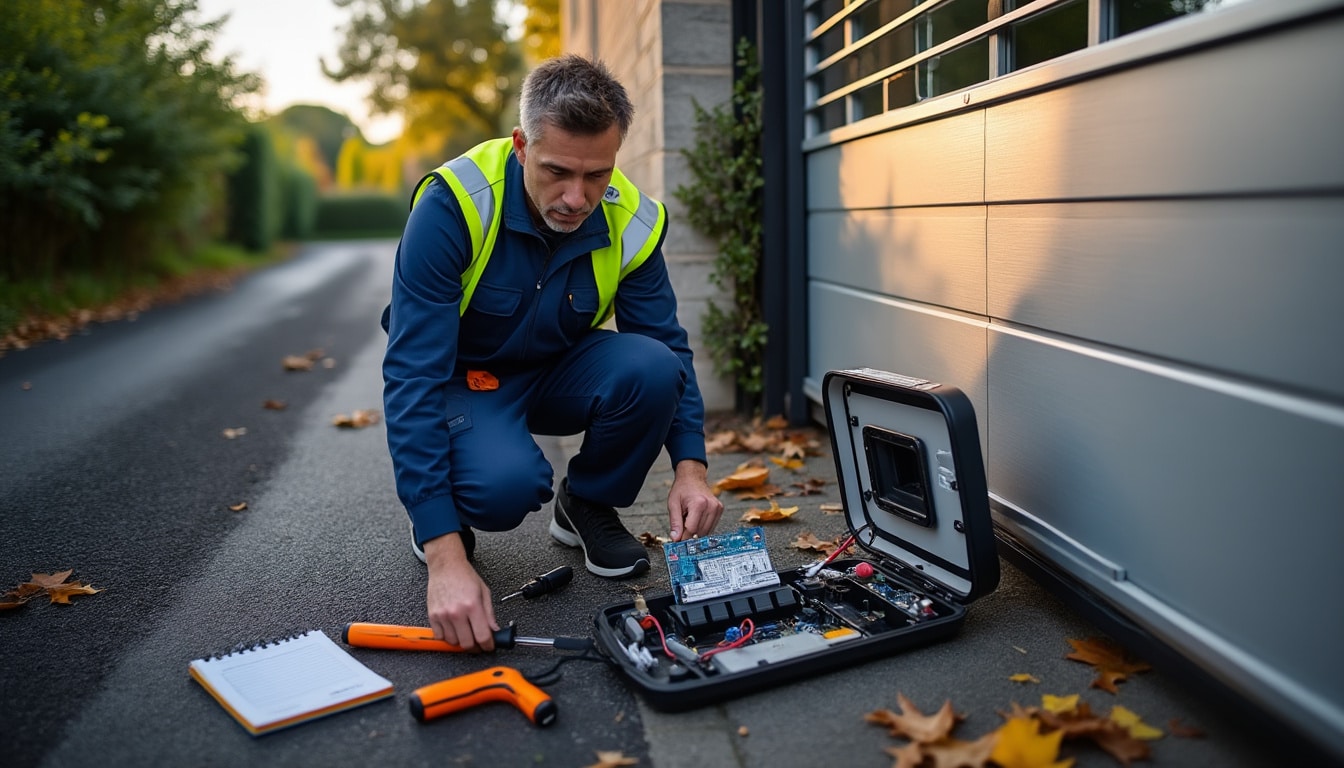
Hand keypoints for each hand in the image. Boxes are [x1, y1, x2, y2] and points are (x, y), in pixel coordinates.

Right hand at [423, 532, 498, 651]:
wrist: (446, 566)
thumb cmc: (465, 576)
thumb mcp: (484, 592)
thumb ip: (489, 614)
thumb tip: (494, 630)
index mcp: (472, 605)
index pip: (482, 636)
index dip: (488, 645)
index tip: (489, 646)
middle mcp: (456, 612)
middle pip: (467, 643)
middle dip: (475, 646)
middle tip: (478, 642)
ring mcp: (443, 615)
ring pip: (453, 642)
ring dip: (461, 642)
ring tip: (466, 633)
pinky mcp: (432, 616)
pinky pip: (440, 637)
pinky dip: (448, 637)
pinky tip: (454, 630)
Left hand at [667, 459, 723, 541]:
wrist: (692, 477)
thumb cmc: (681, 489)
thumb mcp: (673, 504)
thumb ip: (675, 522)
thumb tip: (675, 539)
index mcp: (699, 503)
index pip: (691, 529)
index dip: (683, 536)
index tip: (677, 540)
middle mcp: (711, 506)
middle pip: (700, 532)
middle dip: (689, 533)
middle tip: (681, 527)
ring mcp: (717, 508)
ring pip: (706, 531)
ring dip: (696, 531)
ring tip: (689, 519)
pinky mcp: (720, 510)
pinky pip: (711, 526)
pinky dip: (702, 527)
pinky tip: (696, 518)